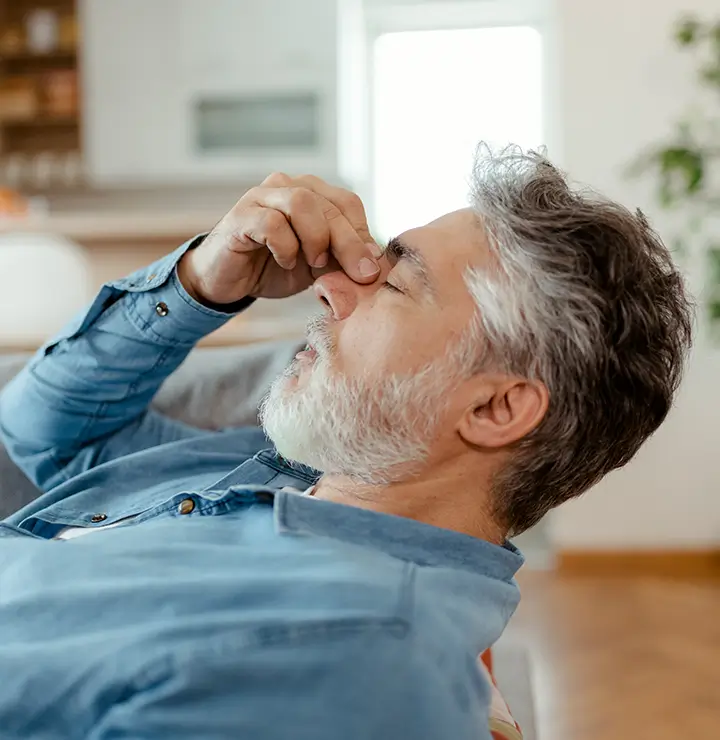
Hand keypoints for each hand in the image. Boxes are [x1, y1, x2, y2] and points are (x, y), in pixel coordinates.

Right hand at [177, 173, 381, 303]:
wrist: (229, 281)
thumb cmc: (274, 268)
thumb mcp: (318, 266)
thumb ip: (341, 259)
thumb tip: (374, 264)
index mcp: (311, 194)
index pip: (347, 203)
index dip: (363, 233)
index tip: (371, 266)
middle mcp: (287, 186)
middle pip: (329, 205)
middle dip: (350, 243)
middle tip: (360, 274)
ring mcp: (262, 197)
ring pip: (302, 204)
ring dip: (316, 239)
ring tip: (313, 263)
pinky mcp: (241, 216)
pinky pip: (272, 223)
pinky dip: (286, 247)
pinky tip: (285, 262)